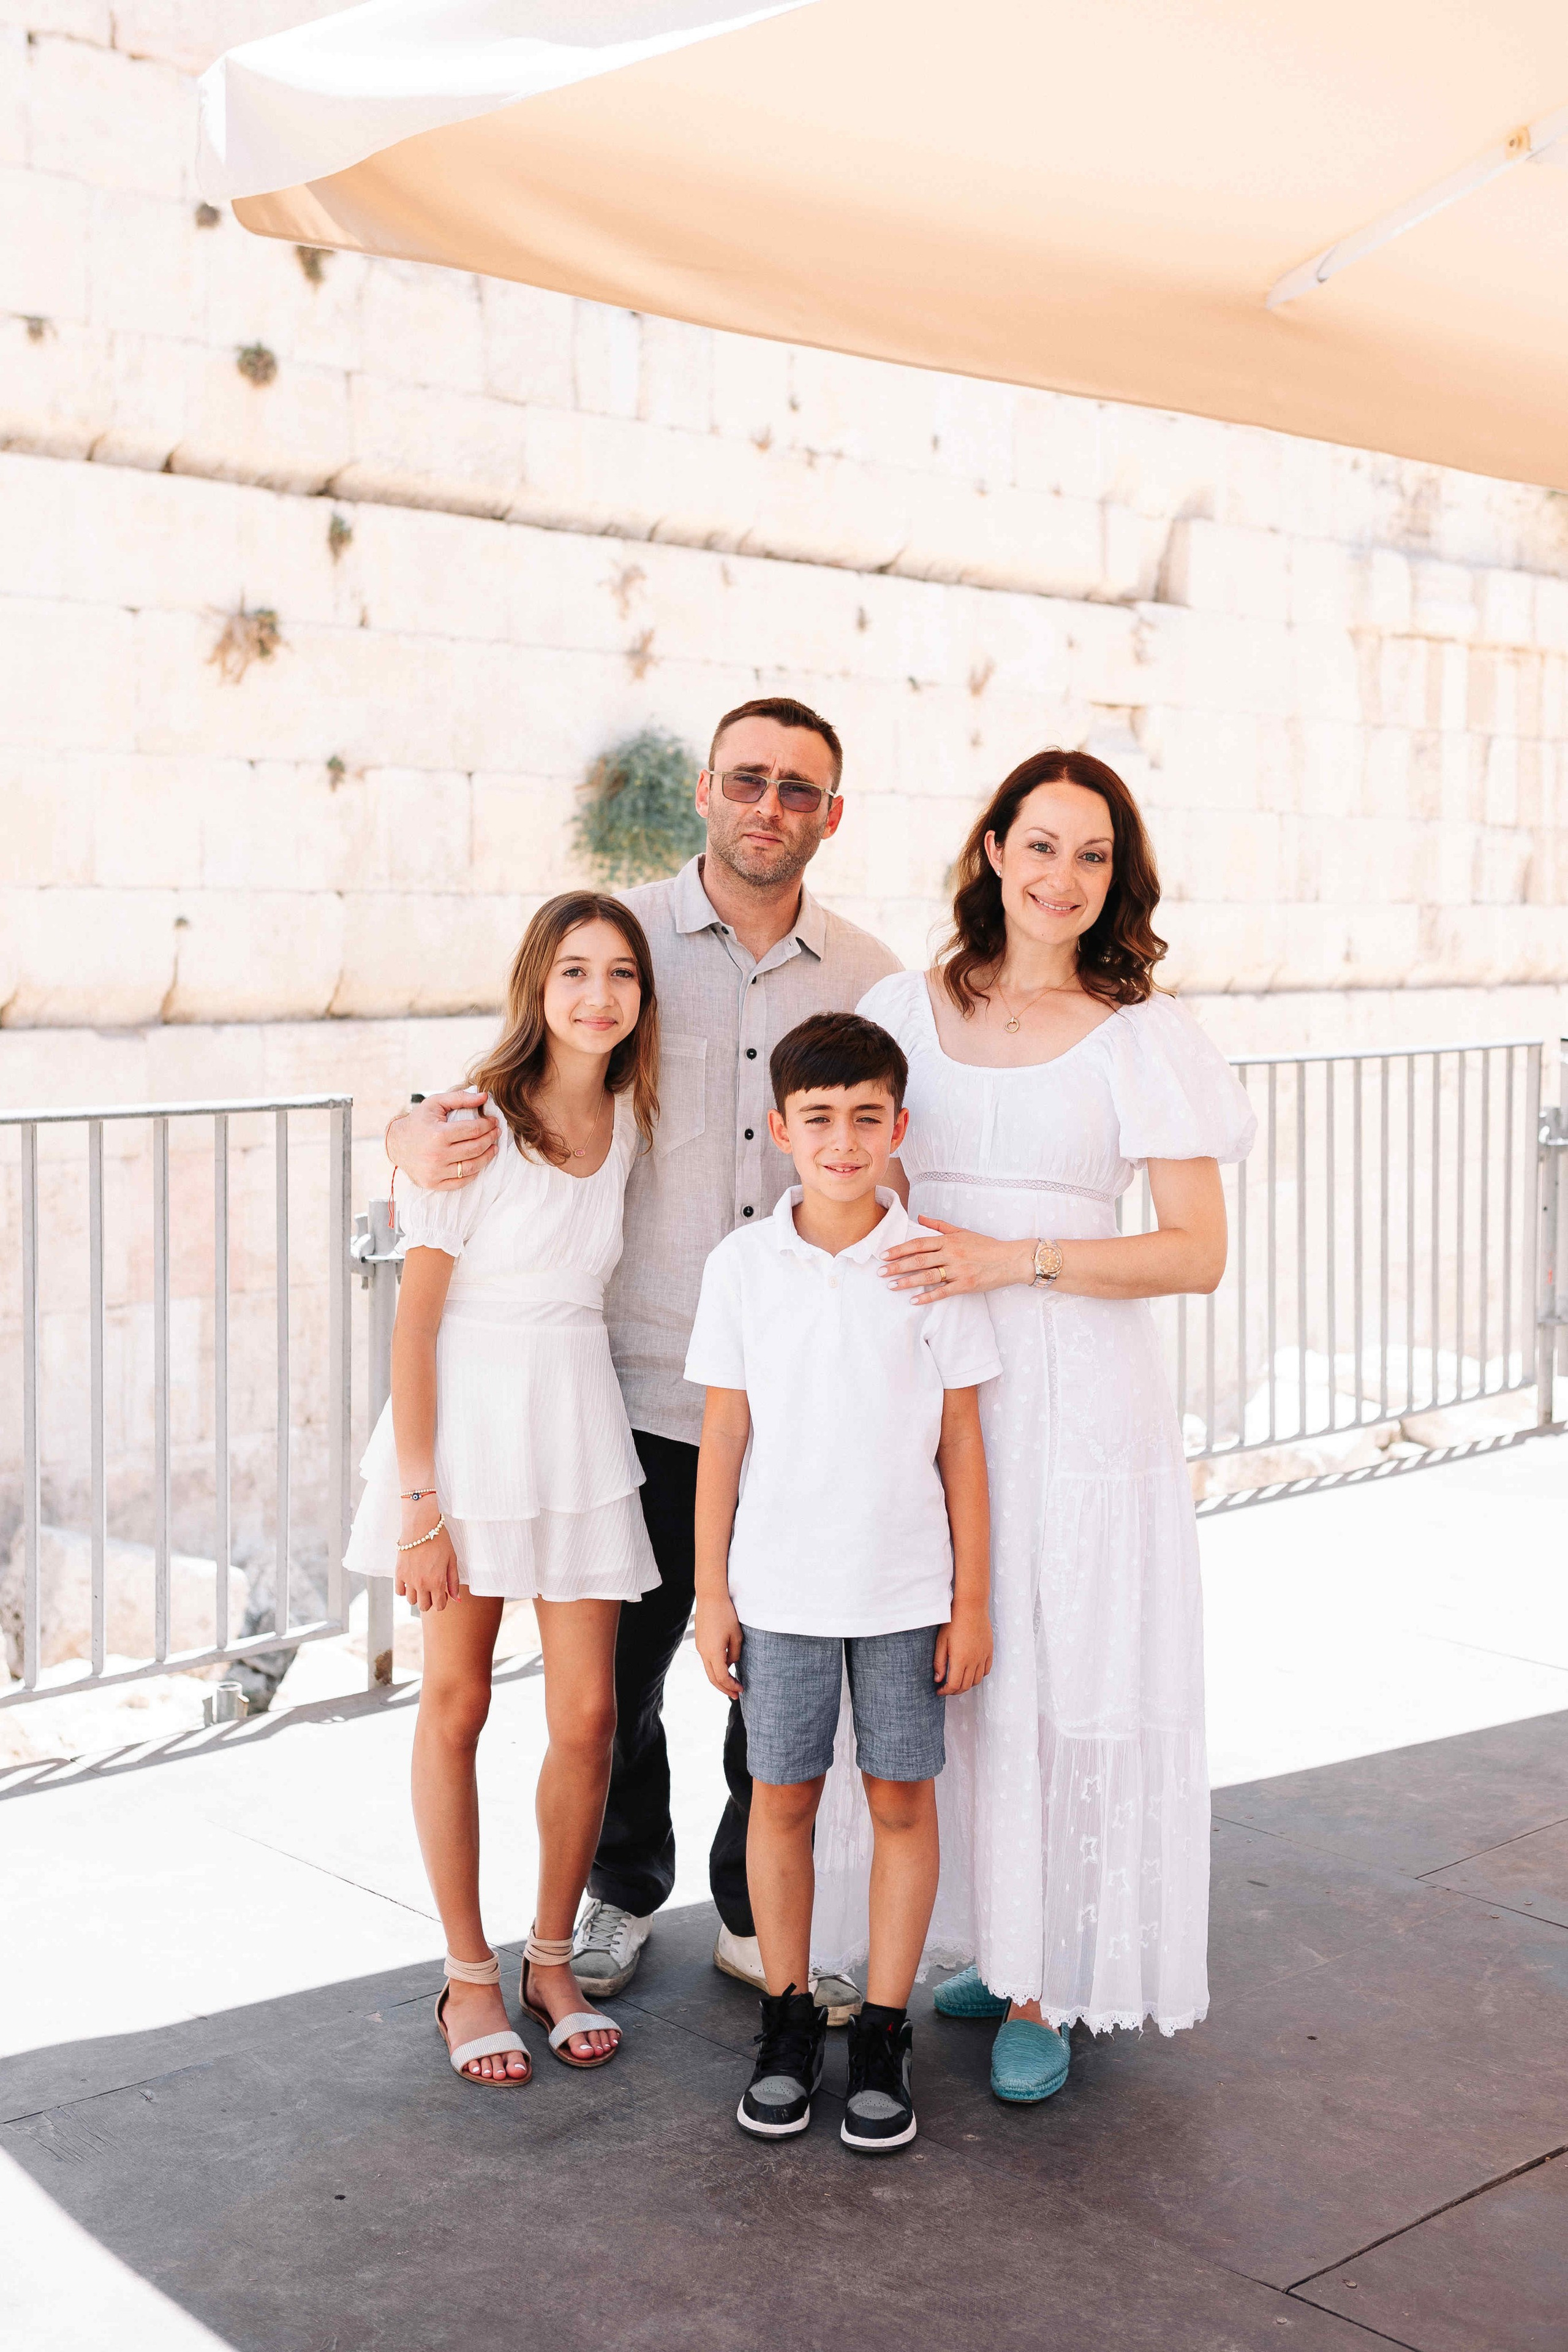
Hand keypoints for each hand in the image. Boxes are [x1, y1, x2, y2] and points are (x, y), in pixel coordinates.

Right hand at [389, 1091, 499, 1189]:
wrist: (396, 1143)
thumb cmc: (419, 1121)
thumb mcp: (436, 1103)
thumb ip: (460, 1098)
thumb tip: (485, 1096)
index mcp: (438, 1134)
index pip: (473, 1130)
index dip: (488, 1125)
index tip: (494, 1121)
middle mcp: (436, 1155)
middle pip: (475, 1148)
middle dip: (491, 1139)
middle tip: (496, 1132)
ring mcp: (435, 1172)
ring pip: (472, 1167)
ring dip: (487, 1156)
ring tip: (493, 1147)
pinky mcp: (433, 1183)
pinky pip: (462, 1182)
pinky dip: (474, 1172)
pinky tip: (479, 1162)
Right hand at [394, 1503, 460, 1612]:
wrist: (421, 1526)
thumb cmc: (440, 1541)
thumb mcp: (452, 1560)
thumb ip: (453, 1581)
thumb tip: (456, 1599)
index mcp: (437, 1582)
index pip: (438, 1606)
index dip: (442, 1602)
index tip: (442, 1593)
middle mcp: (422, 1584)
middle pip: (424, 1607)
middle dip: (430, 1601)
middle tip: (432, 1589)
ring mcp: (409, 1580)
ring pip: (411, 1601)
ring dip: (417, 1596)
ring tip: (421, 1584)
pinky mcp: (399, 1573)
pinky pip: (399, 1592)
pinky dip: (404, 1590)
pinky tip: (410, 1581)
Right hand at [695, 1597, 743, 1698]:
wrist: (710, 1597)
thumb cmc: (725, 1614)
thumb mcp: (736, 1635)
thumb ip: (734, 1653)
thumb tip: (730, 1663)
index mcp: (713, 1652)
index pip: (722, 1677)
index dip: (731, 1686)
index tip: (741, 1689)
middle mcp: (704, 1652)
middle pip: (712, 1678)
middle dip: (724, 1688)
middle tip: (735, 1695)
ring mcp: (700, 1647)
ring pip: (708, 1670)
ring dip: (719, 1679)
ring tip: (731, 1684)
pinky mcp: (700, 1641)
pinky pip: (707, 1660)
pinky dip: (716, 1668)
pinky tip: (725, 1667)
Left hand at [882, 1217, 1032, 1305]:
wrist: (1010, 1259)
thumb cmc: (985, 1245)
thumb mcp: (962, 1231)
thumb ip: (939, 1226)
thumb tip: (920, 1216)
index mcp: (949, 1241)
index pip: (919, 1244)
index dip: (900, 1249)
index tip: (884, 1254)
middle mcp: (952, 1254)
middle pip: (919, 1260)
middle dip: (897, 1267)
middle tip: (880, 1272)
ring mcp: (958, 1271)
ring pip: (927, 1276)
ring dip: (907, 1282)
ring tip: (891, 1286)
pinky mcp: (965, 1285)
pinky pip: (942, 1292)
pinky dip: (927, 1297)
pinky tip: (913, 1300)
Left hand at [934, 1604, 992, 1695]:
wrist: (971, 1606)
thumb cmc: (954, 1621)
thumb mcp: (941, 1641)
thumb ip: (939, 1662)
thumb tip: (938, 1679)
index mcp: (960, 1660)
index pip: (954, 1685)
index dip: (945, 1691)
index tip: (939, 1690)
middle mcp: (974, 1661)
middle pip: (966, 1686)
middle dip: (954, 1691)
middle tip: (946, 1688)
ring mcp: (983, 1656)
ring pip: (976, 1680)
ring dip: (966, 1685)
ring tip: (957, 1681)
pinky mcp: (989, 1651)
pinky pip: (986, 1670)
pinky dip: (978, 1676)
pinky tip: (970, 1672)